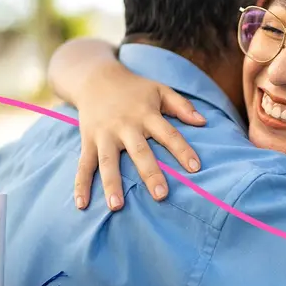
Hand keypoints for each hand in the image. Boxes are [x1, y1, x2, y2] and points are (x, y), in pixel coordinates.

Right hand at [74, 62, 206, 210]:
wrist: (95, 78)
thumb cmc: (135, 89)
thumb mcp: (160, 90)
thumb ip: (182, 106)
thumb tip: (204, 121)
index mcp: (147, 114)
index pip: (169, 134)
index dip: (182, 150)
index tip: (195, 168)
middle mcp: (125, 126)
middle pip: (140, 152)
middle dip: (150, 174)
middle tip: (161, 196)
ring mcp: (104, 135)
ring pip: (108, 162)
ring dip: (112, 184)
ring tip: (116, 206)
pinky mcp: (87, 141)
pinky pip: (83, 165)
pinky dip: (80, 185)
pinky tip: (82, 205)